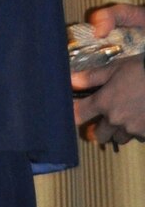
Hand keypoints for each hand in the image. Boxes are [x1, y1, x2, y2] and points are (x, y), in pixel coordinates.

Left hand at [72, 3, 144, 146]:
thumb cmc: (139, 70)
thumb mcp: (114, 68)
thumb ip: (90, 77)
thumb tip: (68, 80)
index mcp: (104, 103)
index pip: (78, 116)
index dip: (74, 114)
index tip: (76, 111)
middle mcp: (116, 120)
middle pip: (100, 135)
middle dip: (101, 127)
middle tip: (107, 115)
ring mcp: (133, 130)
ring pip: (119, 138)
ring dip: (119, 130)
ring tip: (127, 115)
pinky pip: (137, 137)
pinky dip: (137, 131)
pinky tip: (141, 116)